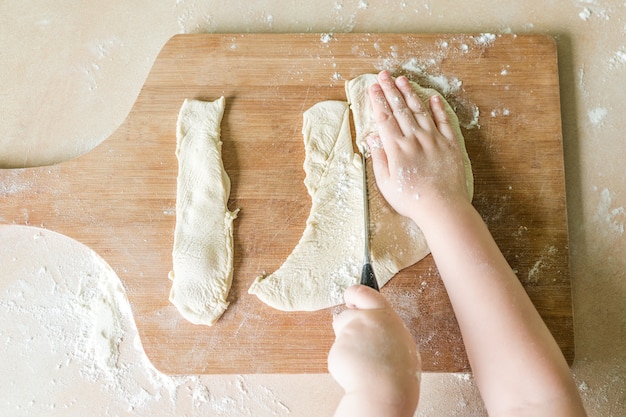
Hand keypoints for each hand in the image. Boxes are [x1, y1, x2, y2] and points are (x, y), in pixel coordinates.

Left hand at [328, 285, 419, 415]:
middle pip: (346, 313)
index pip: (362, 291)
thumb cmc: (399, 372)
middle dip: (347, 323)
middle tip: (356, 337)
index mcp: (384, 315)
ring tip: (363, 360)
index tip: (351, 298)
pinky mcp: (337, 349)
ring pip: (340, 333)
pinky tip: (357, 370)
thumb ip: (386, 328)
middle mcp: (364, 320)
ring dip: (346, 343)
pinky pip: (338, 352)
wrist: (384, 391)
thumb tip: (378, 328)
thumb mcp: (402, 341)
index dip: (354, 294)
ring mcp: (348, 334)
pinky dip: (344, 360)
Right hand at [367, 70, 469, 228]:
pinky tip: (432, 97)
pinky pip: (443, 121)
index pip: (384, 118)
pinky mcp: (449, 144)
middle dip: (390, 90)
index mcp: (396, 148)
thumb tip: (373, 137)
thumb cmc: (410, 199)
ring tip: (402, 79)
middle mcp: (414, 138)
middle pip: (400, 109)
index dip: (377, 100)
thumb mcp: (386, 183)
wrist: (441, 207)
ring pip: (420, 110)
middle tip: (383, 75)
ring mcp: (433, 139)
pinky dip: (438, 108)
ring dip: (410, 93)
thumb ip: (379, 158)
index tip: (372, 87)